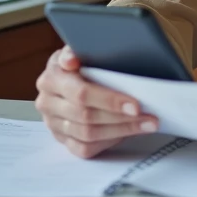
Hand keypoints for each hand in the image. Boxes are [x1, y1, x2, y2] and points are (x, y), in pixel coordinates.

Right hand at [35, 46, 158, 157]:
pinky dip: (108, 141)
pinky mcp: (62, 139)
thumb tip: (72, 60)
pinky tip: (128, 133)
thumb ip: (76, 50)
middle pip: (86, 117)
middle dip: (121, 118)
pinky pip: (84, 148)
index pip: (81, 94)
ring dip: (121, 131)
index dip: (110, 101)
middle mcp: (47, 103)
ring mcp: (53, 124)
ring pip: (88, 135)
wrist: (67, 75)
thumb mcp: (78, 48)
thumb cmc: (80, 60)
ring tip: (146, 124)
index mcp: (51, 78)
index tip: (136, 105)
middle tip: (148, 117)